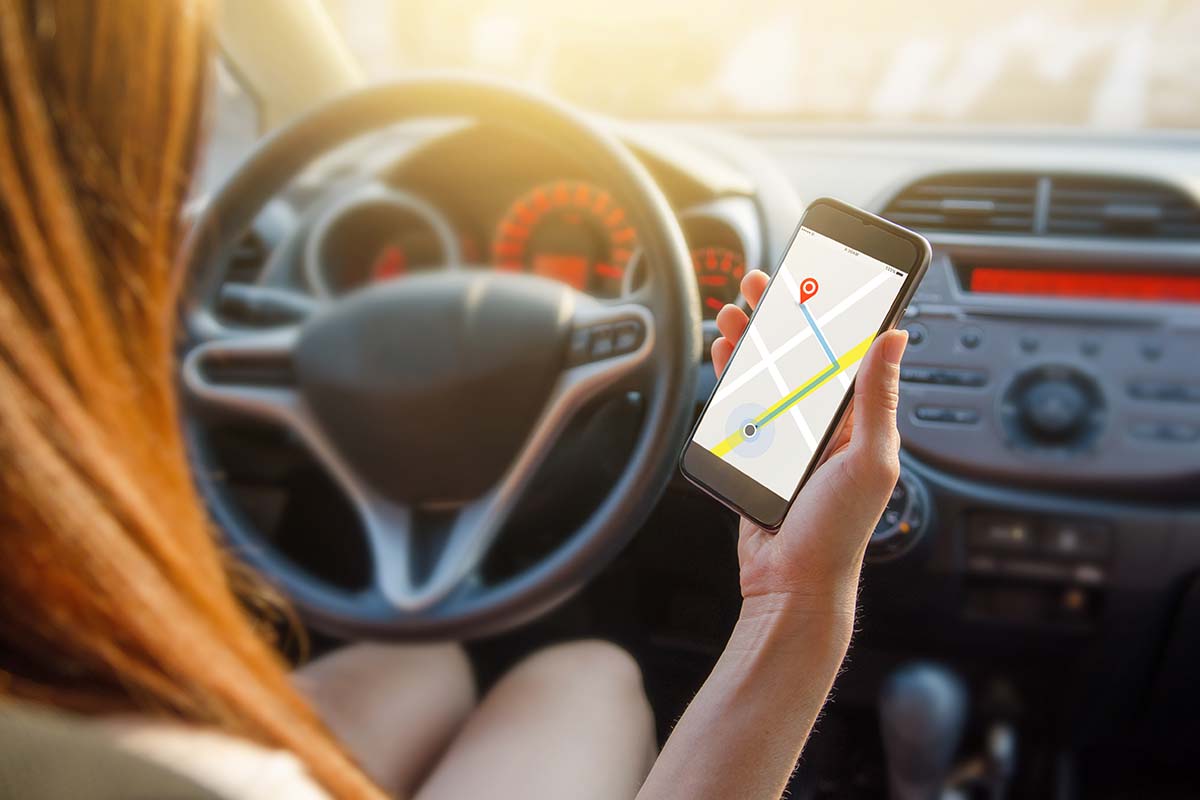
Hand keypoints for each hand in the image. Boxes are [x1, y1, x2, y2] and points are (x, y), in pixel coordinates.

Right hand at [712, 271, 907, 614]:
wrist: (792, 583)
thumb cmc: (838, 532)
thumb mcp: (869, 460)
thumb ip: (877, 398)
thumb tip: (896, 338)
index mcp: (860, 421)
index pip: (849, 352)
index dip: (832, 313)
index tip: (817, 279)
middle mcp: (826, 425)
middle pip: (801, 356)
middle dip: (780, 317)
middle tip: (762, 285)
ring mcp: (791, 438)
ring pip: (768, 376)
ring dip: (752, 341)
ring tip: (735, 313)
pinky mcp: (760, 453)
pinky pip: (744, 406)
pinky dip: (733, 377)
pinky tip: (725, 356)